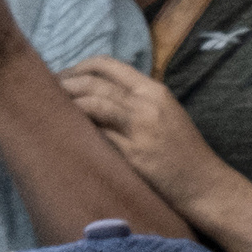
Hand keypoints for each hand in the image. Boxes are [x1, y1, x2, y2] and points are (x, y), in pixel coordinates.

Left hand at [59, 54, 229, 204]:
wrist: (206, 186)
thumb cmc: (184, 154)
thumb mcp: (166, 115)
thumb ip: (137, 102)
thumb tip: (99, 96)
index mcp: (154, 90)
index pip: (107, 65)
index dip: (78, 67)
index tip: (63, 78)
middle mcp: (147, 104)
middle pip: (93, 82)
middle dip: (63, 84)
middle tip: (44, 93)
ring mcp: (140, 129)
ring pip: (92, 104)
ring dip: (65, 105)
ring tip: (48, 111)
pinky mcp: (134, 154)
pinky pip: (98, 136)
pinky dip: (78, 131)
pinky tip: (64, 134)